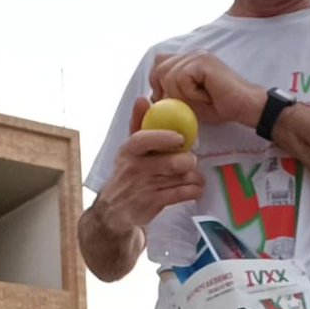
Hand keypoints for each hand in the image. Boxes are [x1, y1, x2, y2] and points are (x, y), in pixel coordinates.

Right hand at [94, 97, 203, 235]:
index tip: (180, 138)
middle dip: (187, 161)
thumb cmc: (127, 173)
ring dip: (194, 176)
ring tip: (196, 175)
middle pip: (169, 162)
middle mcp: (135, 168)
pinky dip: (194, 190)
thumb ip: (138, 124)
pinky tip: (196, 188)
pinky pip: (182, 194)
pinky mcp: (154, 204)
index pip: (142, 139)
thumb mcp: (128, 149)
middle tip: (191, 159)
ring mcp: (145, 187)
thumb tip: (143, 99)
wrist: (114, 209)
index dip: (163, 137)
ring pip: (179, 178)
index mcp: (128, 150)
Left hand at [150, 51, 265, 126]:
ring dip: (182, 96)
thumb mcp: (190, 102)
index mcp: (188, 61)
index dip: (158, 83)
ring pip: (169, 76)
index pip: (159, 63)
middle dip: (167, 91)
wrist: (245, 106)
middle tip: (187, 103)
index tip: (172, 100)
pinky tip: (207, 95)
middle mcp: (191, 54)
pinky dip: (191, 93)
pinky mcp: (202, 61)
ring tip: (202, 99)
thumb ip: (172, 95)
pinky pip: (182, 79)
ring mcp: (197, 55)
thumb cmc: (221, 107)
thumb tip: (153, 96)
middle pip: (159, 68)